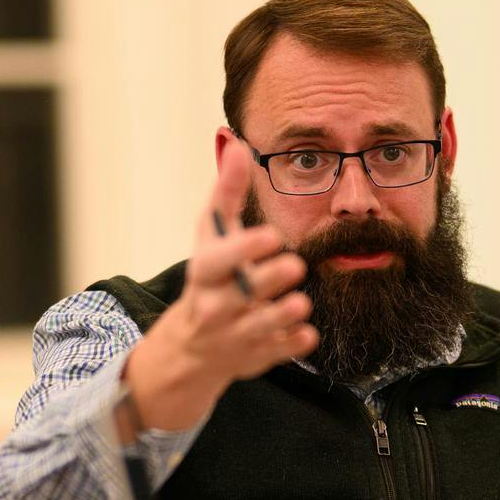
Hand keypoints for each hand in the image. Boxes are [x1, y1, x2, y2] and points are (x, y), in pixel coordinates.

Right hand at [124, 141, 317, 429]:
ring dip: (285, 313)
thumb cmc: (211, 275)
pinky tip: (305, 331)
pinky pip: (280, 352)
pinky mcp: (256, 356)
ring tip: (300, 301)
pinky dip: (295, 342)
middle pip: (244, 293)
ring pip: (262, 326)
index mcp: (204, 272)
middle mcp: (215, 306)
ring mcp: (235, 335)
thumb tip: (238, 143)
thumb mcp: (212, 234)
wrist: (194, 344)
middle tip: (294, 266)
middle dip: (270, 280)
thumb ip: (228, 191)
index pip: (218, 260)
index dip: (244, 248)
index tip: (271, 236)